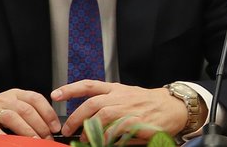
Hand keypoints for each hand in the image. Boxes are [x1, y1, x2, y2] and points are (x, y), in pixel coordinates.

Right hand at [0, 88, 60, 139]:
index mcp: (14, 94)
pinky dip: (5, 138)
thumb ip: (27, 113)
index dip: (47, 112)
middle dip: (40, 125)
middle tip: (47, 139)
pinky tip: (14, 144)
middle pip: (26, 109)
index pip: (35, 98)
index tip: (55, 126)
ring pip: (13, 117)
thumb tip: (50, 128)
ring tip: (36, 141)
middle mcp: (3, 99)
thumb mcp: (10, 107)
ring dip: (27, 131)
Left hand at [51, 80, 188, 141]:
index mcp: (115, 89)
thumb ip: (107, 105)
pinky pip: (118, 130)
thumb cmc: (146, 103)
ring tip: (84, 139)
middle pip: (92, 103)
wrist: (171, 106)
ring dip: (90, 129)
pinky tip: (103, 142)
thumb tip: (86, 122)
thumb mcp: (125, 97)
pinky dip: (108, 137)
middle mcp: (120, 96)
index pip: (88, 85)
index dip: (70, 89)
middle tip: (67, 129)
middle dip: (76, 117)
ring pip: (103, 115)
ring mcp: (128, 108)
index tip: (55, 95)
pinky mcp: (137, 122)